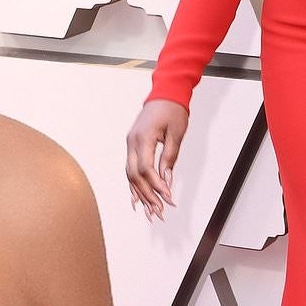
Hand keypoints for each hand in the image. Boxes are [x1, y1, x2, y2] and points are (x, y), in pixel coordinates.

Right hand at [126, 100, 189, 220]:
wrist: (164, 94)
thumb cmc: (172, 111)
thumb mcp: (176, 134)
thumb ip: (169, 158)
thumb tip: (166, 181)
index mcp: (143, 138)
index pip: (146, 168)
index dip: (156, 185)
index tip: (168, 198)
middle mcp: (131, 142)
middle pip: (135, 175)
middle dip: (147, 195)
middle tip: (159, 211)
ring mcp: (129, 144)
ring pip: (130, 174)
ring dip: (140, 193)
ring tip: (150, 211)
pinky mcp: (132, 146)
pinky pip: (130, 169)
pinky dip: (134, 185)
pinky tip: (137, 199)